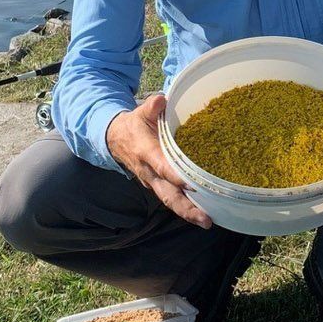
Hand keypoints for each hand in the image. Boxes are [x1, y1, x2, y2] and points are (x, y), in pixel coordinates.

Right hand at [107, 94, 210, 226]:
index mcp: (146, 152)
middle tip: (206, 219)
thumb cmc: (133, 125)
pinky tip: (202, 212)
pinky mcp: (156, 185)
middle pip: (168, 194)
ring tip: (207, 222)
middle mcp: (149, 172)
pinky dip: (184, 207)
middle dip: (186, 208)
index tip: (193, 184)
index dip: (177, 176)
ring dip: (187, 213)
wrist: (114, 139)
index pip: (163, 167)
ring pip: (169, 201)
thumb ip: (152, 106)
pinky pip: (170, 198)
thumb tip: (162, 100)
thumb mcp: (140, 112)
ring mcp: (152, 182)